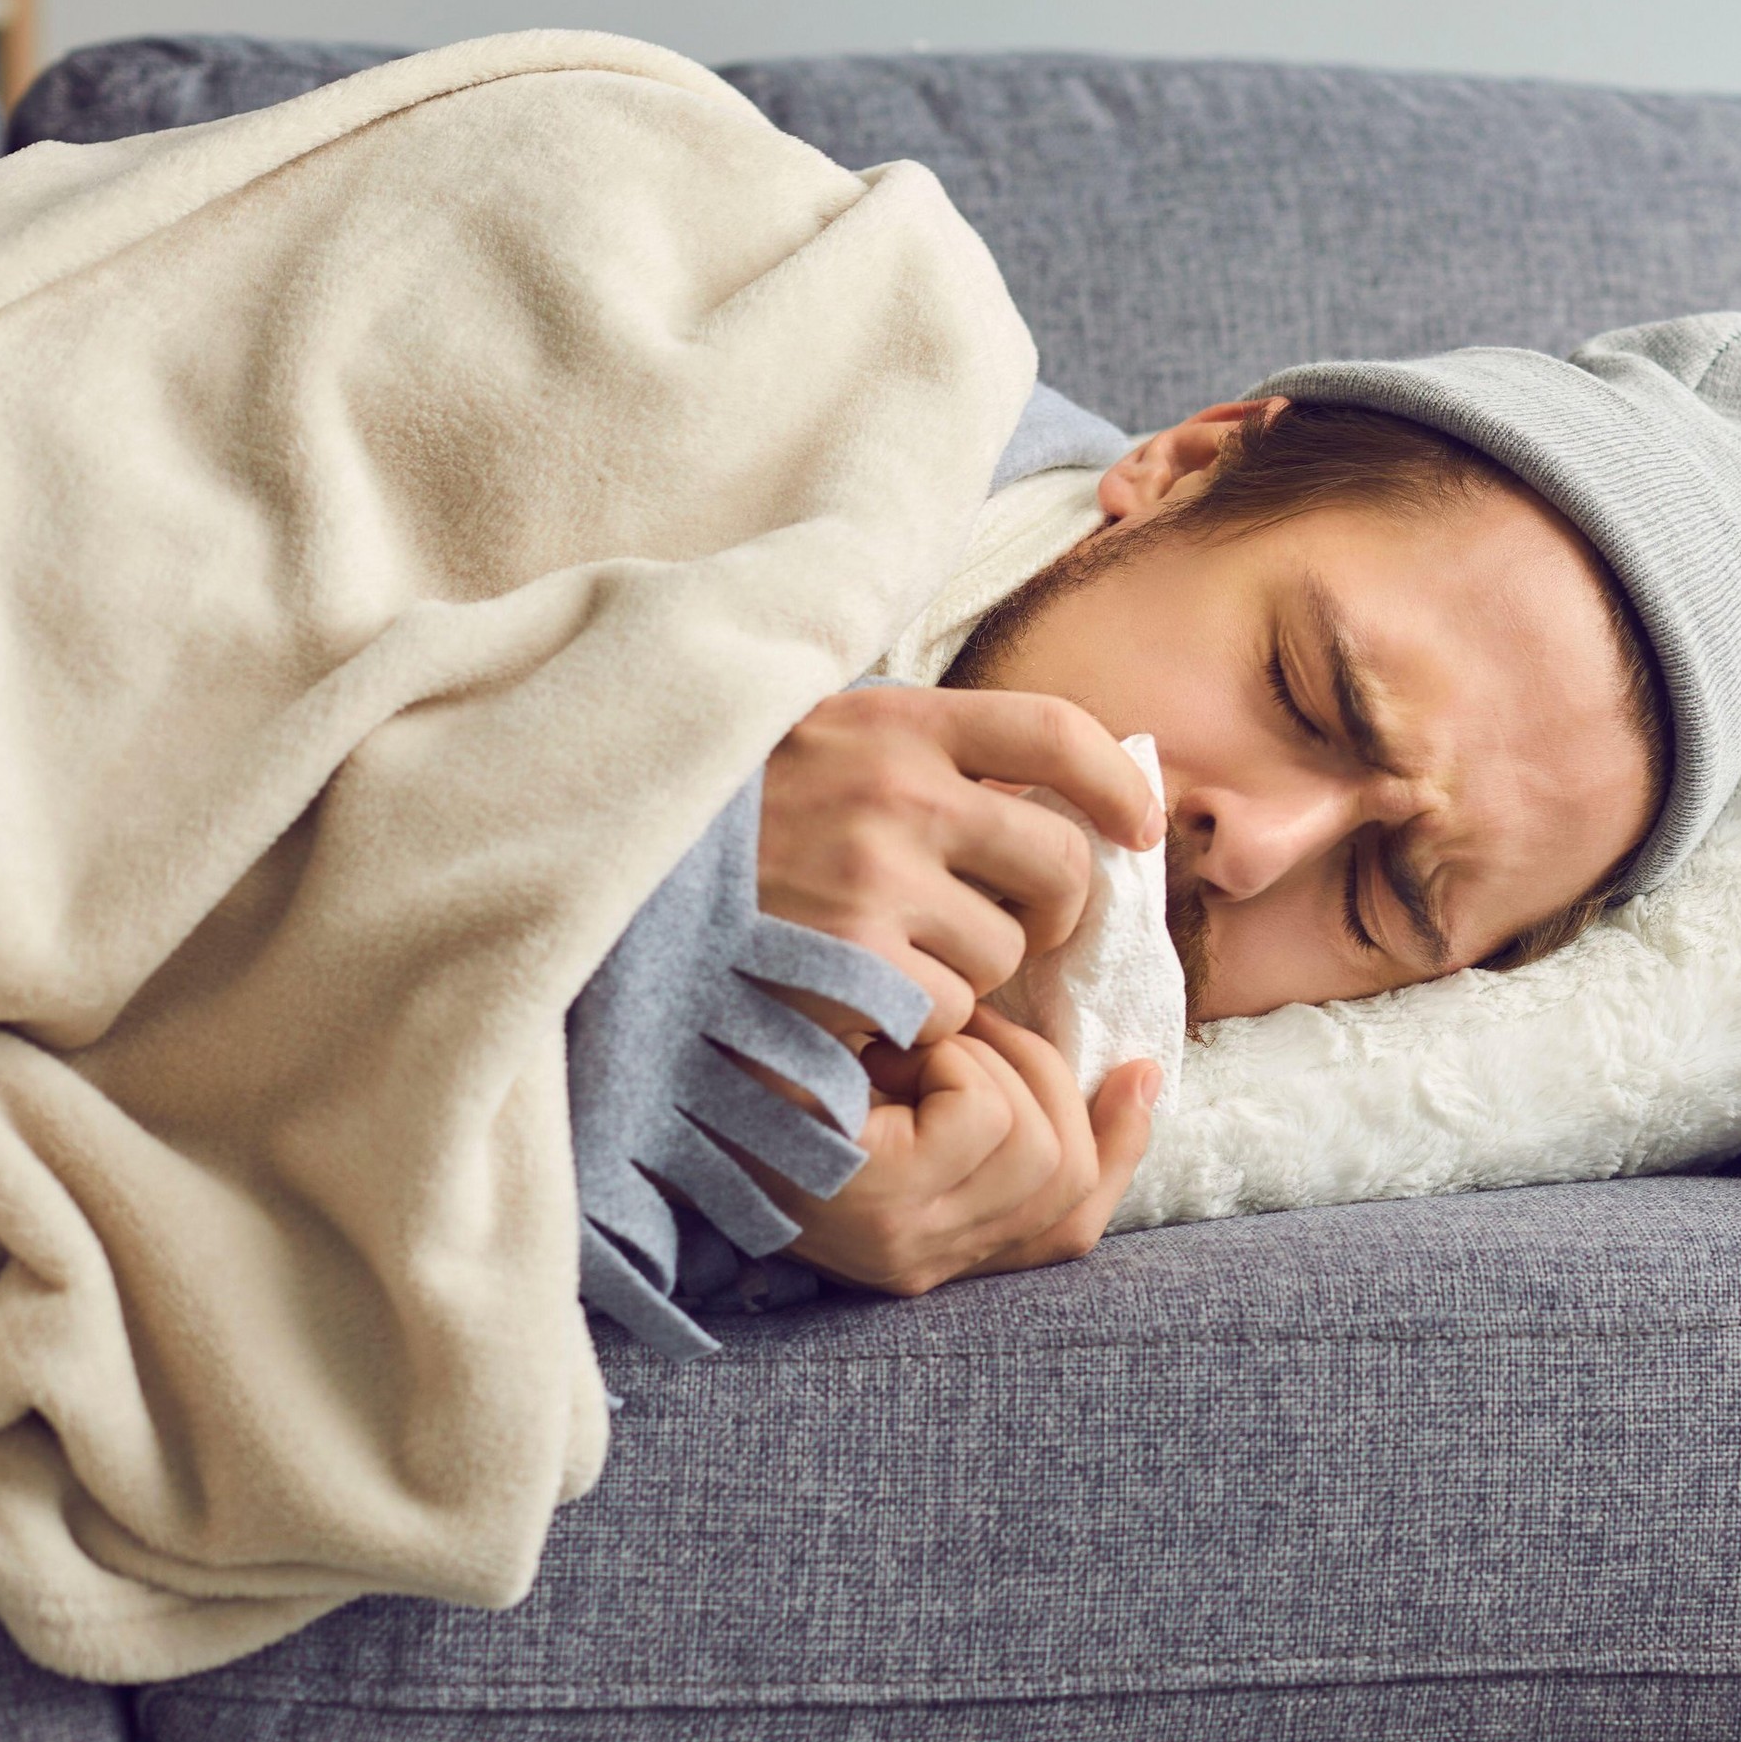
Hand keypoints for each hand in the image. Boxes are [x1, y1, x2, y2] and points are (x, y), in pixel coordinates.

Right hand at [758, 687, 1163, 1041]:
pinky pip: (950, 1008)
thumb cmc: (729, 820)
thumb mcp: (822, 743)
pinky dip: (922, 1019)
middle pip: (1060, 859)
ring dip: (972, 971)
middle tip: (1022, 926)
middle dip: (1059, 907)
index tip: (1135, 825)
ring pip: (1005, 950)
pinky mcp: (853, 965)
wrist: (605, 874)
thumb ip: (922, 757)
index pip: (1052, 731)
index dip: (1115, 782)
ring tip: (895, 958)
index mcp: (894, 721)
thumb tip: (1054, 796)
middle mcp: (896, 791)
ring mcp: (874, 879)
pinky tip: (861, 997)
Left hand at [779, 1008, 1158, 1296]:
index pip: (1074, 1228)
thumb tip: (1138, 1076)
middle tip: (963, 1023)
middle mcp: (920, 1264)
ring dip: (988, 1062)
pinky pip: (989, 1113)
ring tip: (913, 1041)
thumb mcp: (911, 1085)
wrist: (663, 1061)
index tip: (1138, 1071)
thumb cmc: (774, 1063)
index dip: (1119, 1148)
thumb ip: (1011, 1098)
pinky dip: (954, 1059)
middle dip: (1037, 1076)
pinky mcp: (878, 1208)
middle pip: (1067, 1178)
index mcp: (930, 1246)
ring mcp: (900, 1245)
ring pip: (1037, 1141)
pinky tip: (891, 1053)